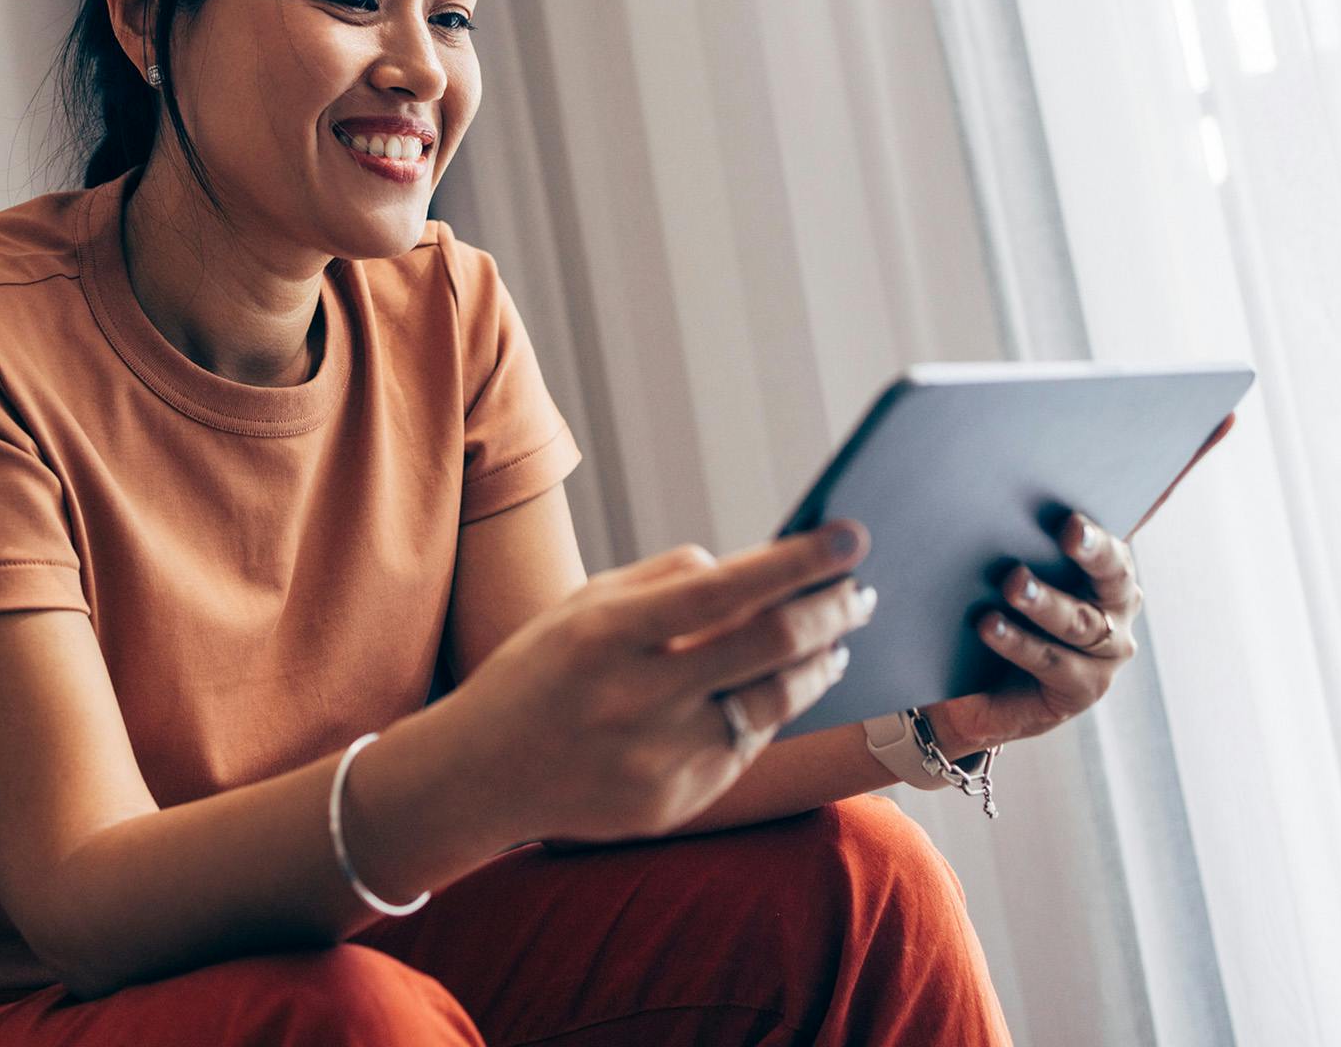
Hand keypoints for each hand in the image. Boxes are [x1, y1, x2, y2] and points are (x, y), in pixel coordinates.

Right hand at [440, 520, 875, 844]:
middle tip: (859, 591)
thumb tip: (756, 570)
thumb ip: (667, 579)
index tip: (849, 536)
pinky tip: (782, 684)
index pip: (725, 589)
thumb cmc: (540, 672)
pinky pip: (748, 744)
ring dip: (818, 663)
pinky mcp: (676, 802)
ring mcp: (659, 757)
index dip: (796, 562)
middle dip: (830, 611)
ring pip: (774, 701)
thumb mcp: (584, 605)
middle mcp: (636, 697)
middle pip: (769, 646)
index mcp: (607, 633)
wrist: (481, 775)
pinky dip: (772, 707)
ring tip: (836, 638)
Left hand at [926, 512, 1141, 749]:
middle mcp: (1117, 608)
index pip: (1111, 539)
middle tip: (1069, 530)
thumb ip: (1019, 542)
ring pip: (1080, 621)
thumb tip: (997, 500)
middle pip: (1112, 575)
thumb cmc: (999, 612)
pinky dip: (1019, 642)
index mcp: (1106, 570)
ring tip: (1013, 583)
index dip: (1101, 524)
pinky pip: (1052, 661)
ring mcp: (1107, 652)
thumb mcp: (1009, 575)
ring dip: (1045, 601)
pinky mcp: (1085, 687)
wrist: (979, 692)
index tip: (1080, 509)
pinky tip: (990, 625)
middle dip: (1092, 549)